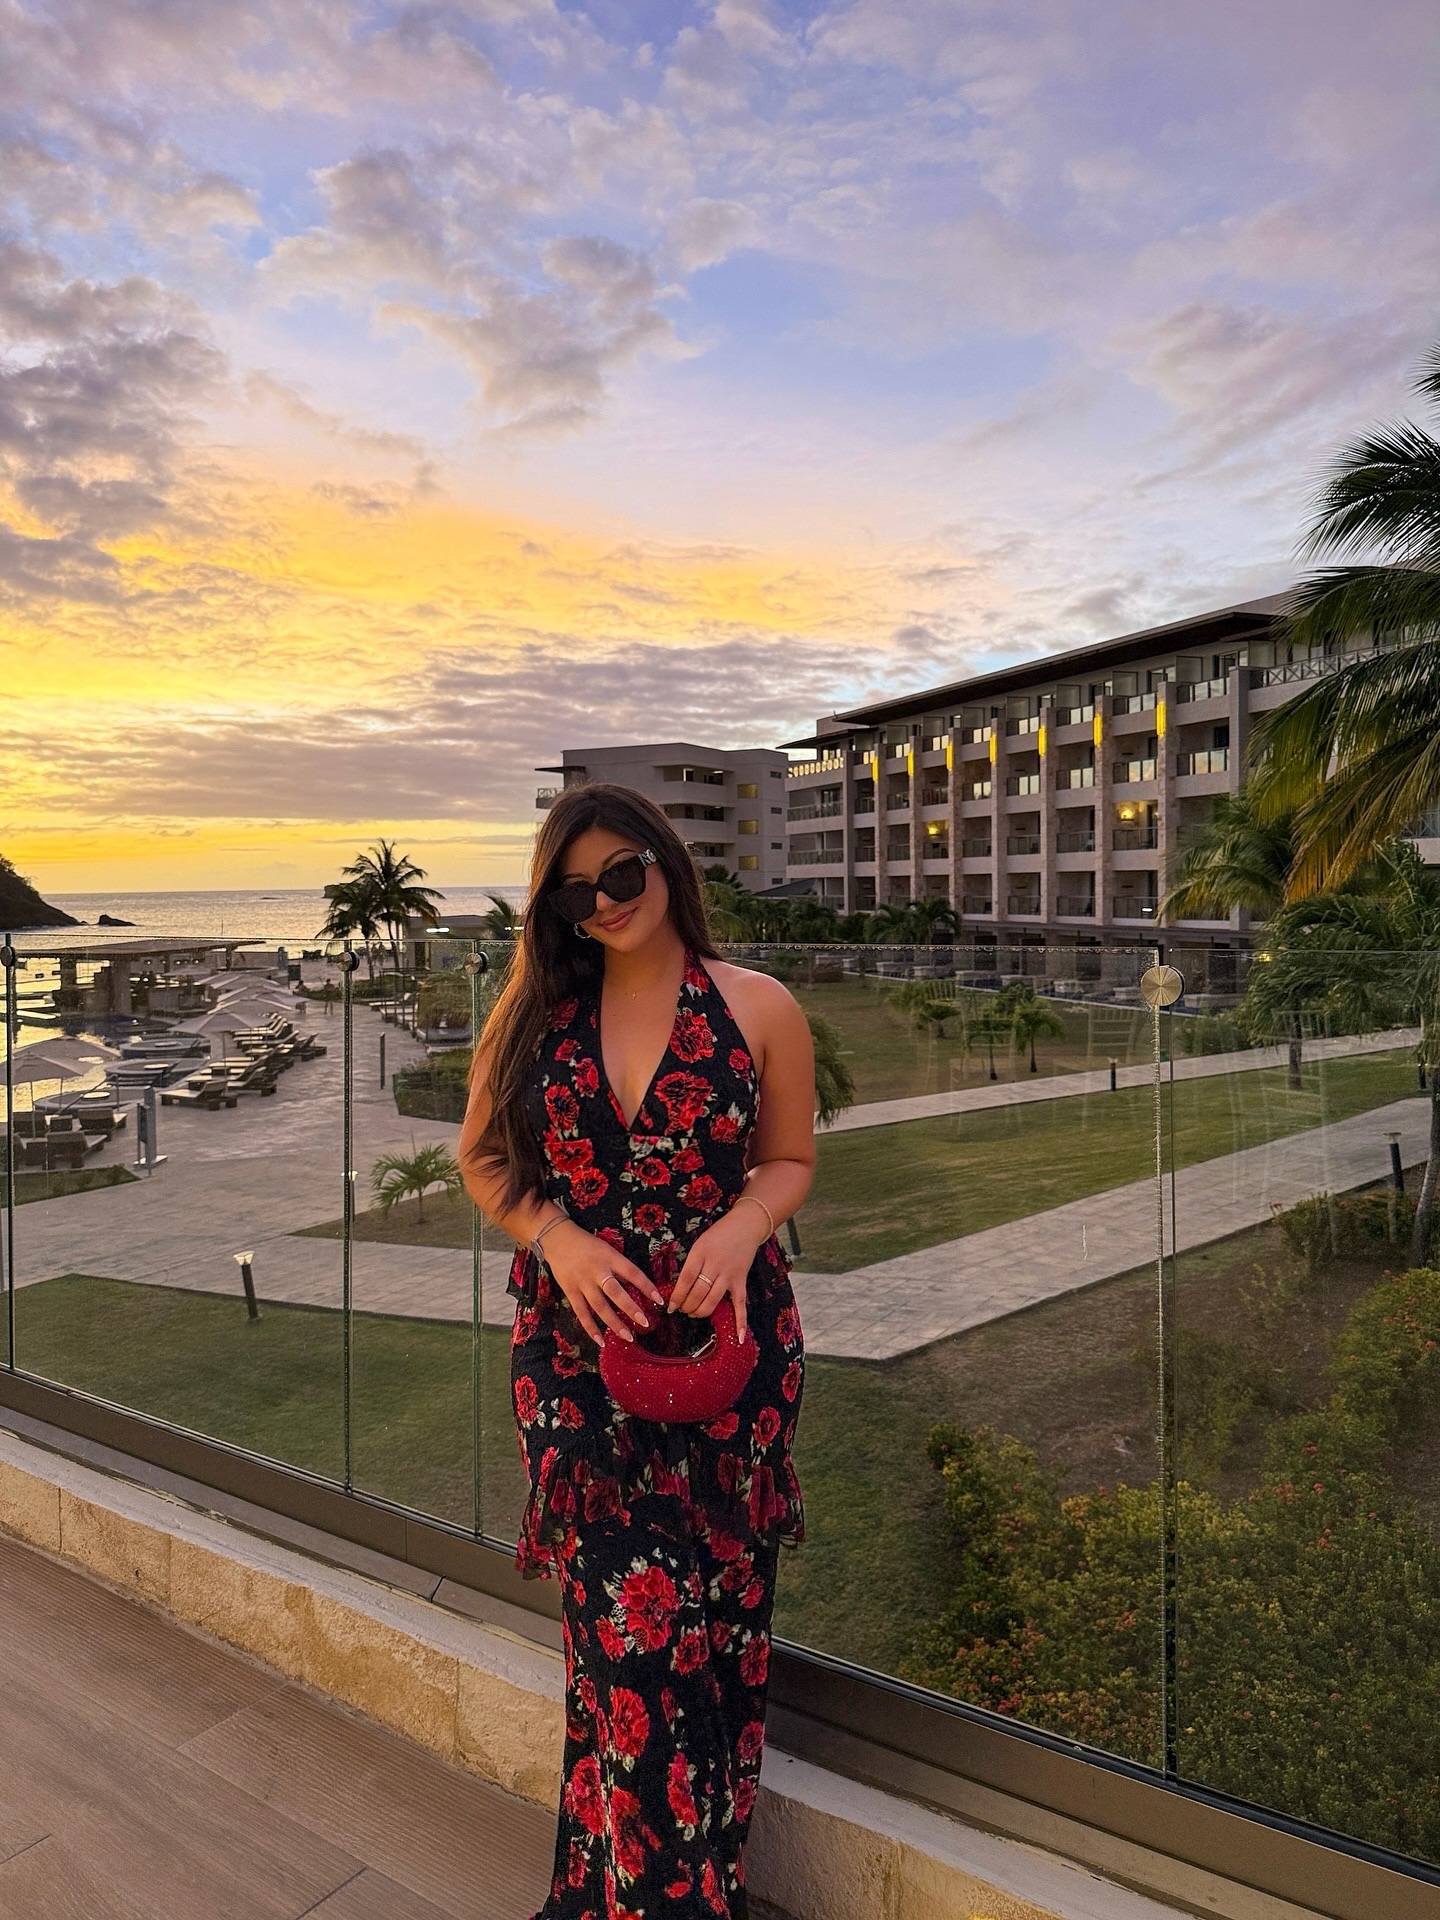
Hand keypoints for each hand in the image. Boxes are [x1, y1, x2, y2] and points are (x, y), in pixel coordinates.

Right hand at [542, 1222, 662, 1344]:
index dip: (646, 1286)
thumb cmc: (587, 1244)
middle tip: (645, 1323)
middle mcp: (597, 1271)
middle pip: (616, 1292)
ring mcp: (582, 1282)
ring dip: (614, 1323)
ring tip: (628, 1337)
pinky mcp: (570, 1291)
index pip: (632, 1273)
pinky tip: (600, 1341)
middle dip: (631, 1309)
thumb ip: (618, 1267)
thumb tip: (634, 1287)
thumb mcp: (607, 1250)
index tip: (659, 1300)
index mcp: (610, 1257)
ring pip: (600, 1306)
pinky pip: (581, 1312)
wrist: (558, 1239)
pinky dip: (591, 1328)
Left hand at [668, 1207, 765, 1337]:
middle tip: (682, 1310)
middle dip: (687, 1306)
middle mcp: (715, 1265)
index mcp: (700, 1253)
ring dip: (701, 1312)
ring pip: (713, 1301)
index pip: (685, 1280)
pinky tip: (739, 1337)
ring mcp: (729, 1275)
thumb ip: (691, 1263)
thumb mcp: (699, 1243)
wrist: (745, 1226)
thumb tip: (680, 1288)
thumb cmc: (718, 1234)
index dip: (677, 1296)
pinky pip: (740, 1305)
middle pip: (698, 1293)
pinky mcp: (741, 1281)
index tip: (670, 1306)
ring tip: (693, 1313)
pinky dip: (741, 1322)